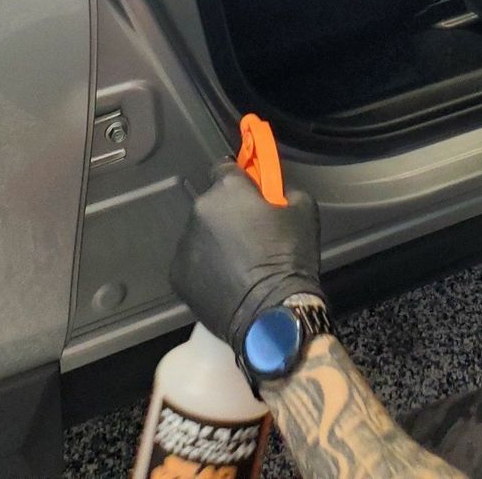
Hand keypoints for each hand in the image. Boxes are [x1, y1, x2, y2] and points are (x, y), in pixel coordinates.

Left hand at [170, 164, 321, 352]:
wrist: (271, 313)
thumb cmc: (289, 258)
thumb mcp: (303, 210)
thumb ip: (285, 189)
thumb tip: (274, 190)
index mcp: (229, 189)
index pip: (226, 166)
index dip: (240, 178)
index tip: (249, 190)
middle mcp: (200, 210)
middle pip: (213, 202)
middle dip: (228, 212)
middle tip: (250, 233)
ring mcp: (185, 244)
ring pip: (201, 233)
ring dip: (215, 240)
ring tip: (239, 263)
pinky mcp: (178, 275)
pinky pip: (193, 261)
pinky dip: (205, 266)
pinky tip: (227, 280)